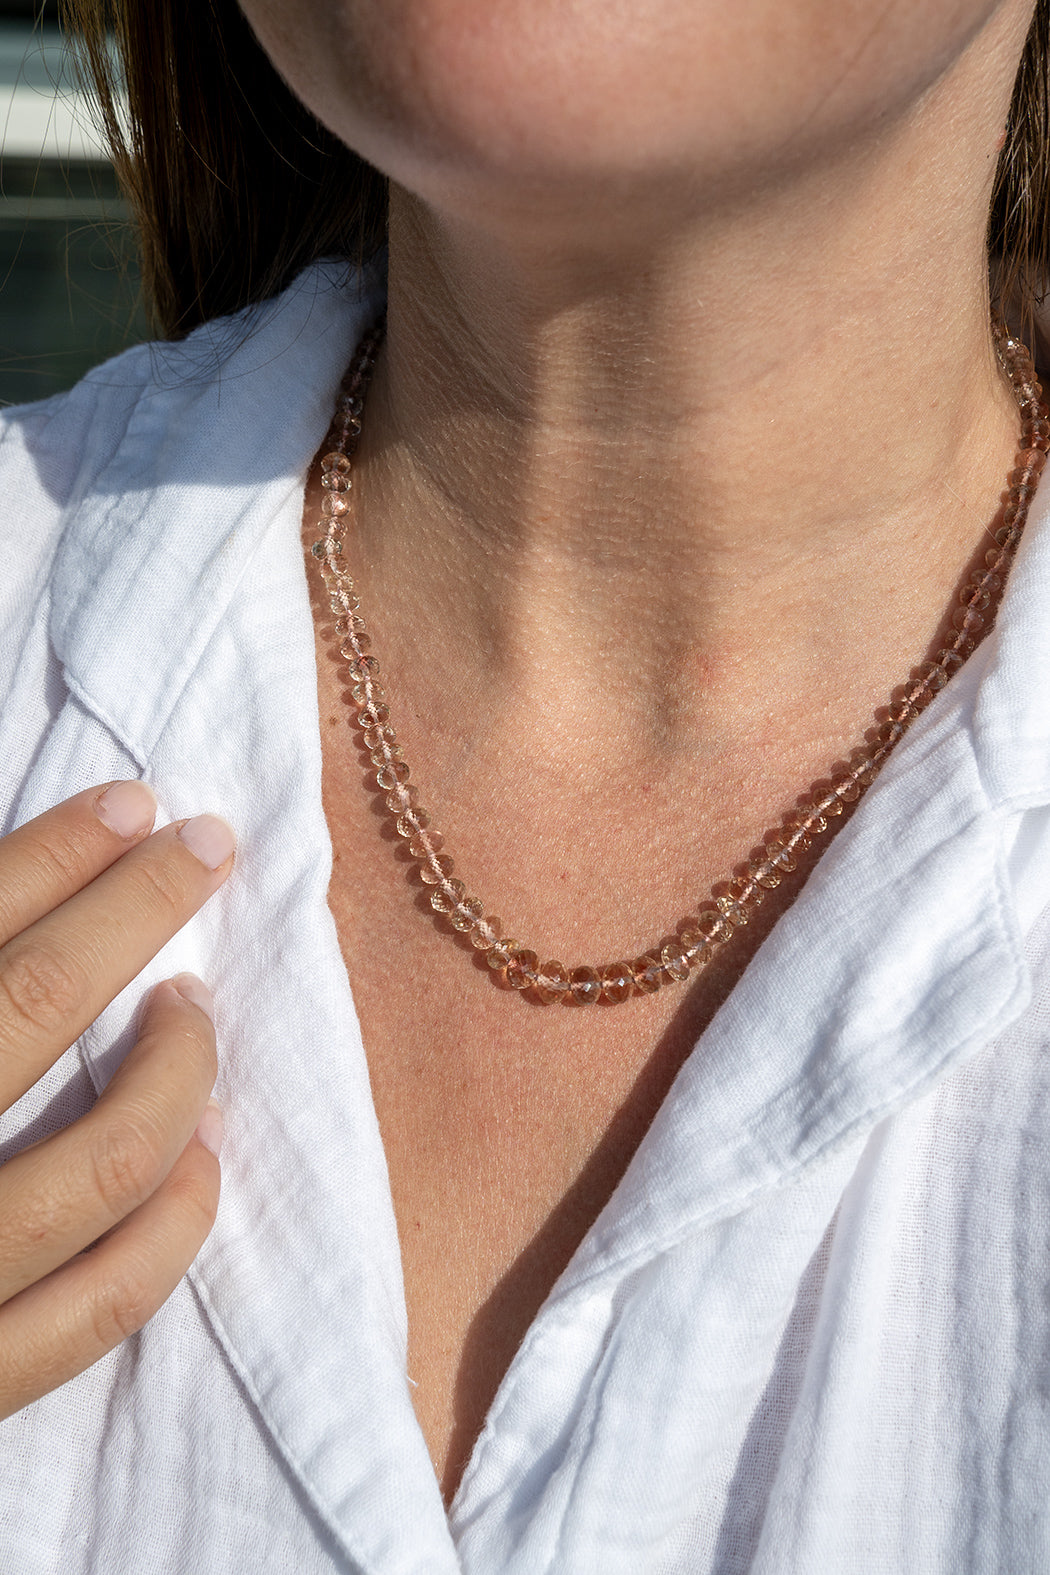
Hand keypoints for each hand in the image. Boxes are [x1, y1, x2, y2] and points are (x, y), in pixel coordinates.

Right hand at [0, 780, 233, 1418]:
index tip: (129, 805)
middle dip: (137, 908)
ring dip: (178, 1064)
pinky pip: (102, 1302)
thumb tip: (19, 884)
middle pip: (38, 1000)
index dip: (54, 853)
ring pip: (102, 1159)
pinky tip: (204, 1152)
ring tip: (197, 1010)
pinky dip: (177, 1222)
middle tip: (206, 850)